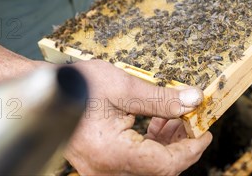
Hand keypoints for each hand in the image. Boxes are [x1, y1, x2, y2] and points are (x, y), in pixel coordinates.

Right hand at [65, 60, 211, 174]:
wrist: (46, 90)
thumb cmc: (76, 85)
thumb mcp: (123, 87)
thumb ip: (161, 98)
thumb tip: (192, 101)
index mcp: (112, 154)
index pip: (165, 164)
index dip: (191, 149)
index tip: (205, 131)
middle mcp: (106, 169)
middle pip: (159, 168)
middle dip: (181, 145)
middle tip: (194, 120)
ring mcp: (102, 169)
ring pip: (149, 166)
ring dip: (167, 144)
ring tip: (177, 116)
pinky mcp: (101, 162)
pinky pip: (135, 161)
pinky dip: (151, 144)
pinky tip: (159, 122)